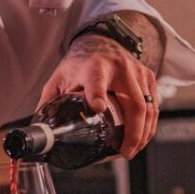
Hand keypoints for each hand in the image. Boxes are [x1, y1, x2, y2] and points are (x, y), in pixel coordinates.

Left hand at [39, 34, 158, 158]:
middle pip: (132, 102)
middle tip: (125, 152)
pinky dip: (150, 125)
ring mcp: (137, 73)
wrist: (100, 41)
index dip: (97, 94)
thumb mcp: (60, 78)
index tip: (97, 108)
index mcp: (94, 67)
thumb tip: (41, 129)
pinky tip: (142, 138)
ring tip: (132, 150)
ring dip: (143, 133)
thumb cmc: (79, 63)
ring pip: (147, 107)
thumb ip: (50, 102)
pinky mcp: (149, 78)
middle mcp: (120, 68)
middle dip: (132, 132)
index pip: (96, 80)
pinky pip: (154, 105)